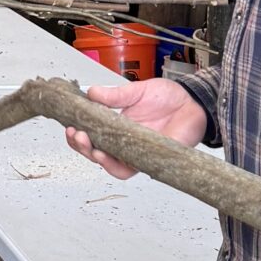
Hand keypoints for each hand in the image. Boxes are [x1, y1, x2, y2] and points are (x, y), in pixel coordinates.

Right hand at [64, 76, 208, 178]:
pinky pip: (128, 169)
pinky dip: (114, 164)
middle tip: (75, 133)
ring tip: (86, 143)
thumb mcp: (136, 92)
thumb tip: (90, 91)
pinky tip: (105, 155)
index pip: (92, 137)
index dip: (77, 136)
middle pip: (96, 153)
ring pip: (108, 165)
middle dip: (81, 146)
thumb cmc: (168, 98)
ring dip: (94, 157)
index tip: (68, 126)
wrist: (192, 102)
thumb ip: (114, 96)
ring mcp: (136, 153)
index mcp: (118, 128)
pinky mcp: (149, 159)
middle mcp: (124, 143)